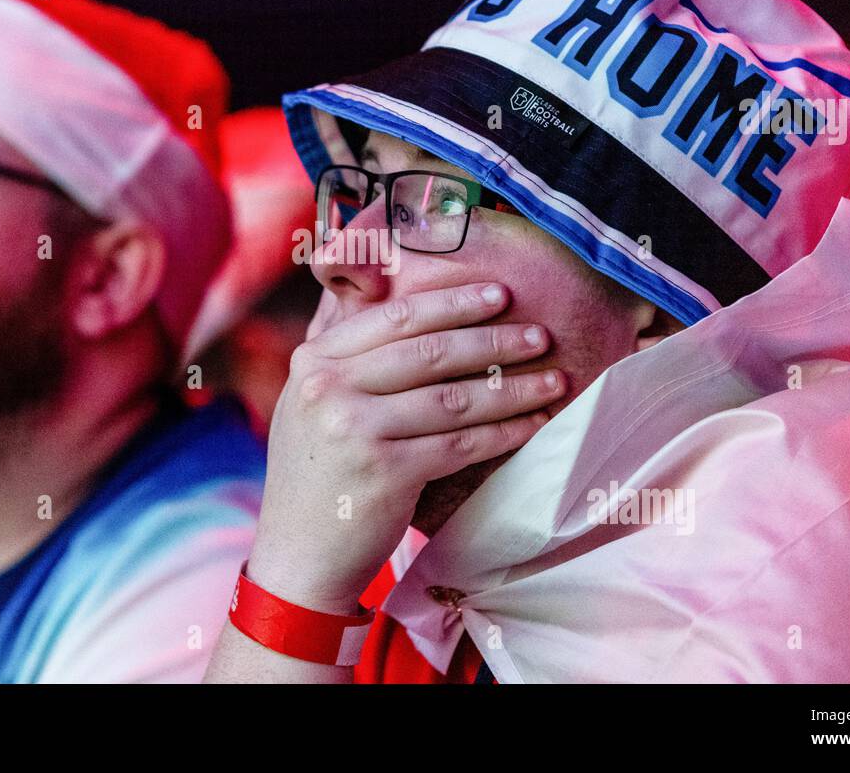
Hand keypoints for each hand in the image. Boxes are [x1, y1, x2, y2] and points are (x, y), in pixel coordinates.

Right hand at [246, 282, 565, 613]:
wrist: (298, 553)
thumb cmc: (317, 473)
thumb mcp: (311, 402)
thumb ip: (348, 356)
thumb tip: (401, 299)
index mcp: (314, 360)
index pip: (396, 317)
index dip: (453, 303)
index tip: (498, 296)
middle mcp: (329, 387)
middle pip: (431, 351)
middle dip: (494, 340)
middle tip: (539, 335)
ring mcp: (355, 429)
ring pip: (455, 397)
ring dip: (512, 387)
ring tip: (552, 379)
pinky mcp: (386, 472)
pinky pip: (461, 443)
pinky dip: (504, 432)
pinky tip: (532, 424)